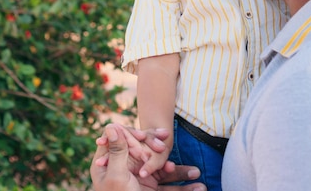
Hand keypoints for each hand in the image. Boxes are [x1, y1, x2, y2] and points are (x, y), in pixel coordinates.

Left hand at [90, 124, 206, 190]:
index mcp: (110, 163)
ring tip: (197, 172)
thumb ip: (117, 152)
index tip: (146, 136)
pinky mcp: (152, 190)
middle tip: (171, 148)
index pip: (122, 140)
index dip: (133, 135)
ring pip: (163, 170)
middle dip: (162, 152)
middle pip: (146, 152)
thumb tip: (111, 126)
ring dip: (181, 172)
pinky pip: (170, 187)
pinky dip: (184, 188)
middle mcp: (126, 169)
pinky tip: (200, 187)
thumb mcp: (117, 176)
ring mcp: (141, 180)